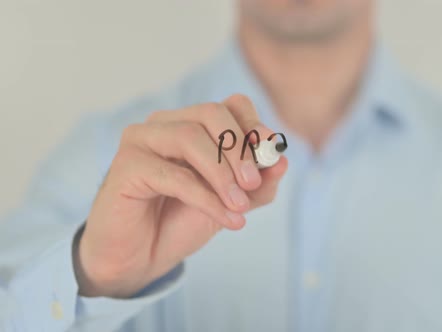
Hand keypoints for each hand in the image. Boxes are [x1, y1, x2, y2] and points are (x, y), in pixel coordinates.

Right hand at [74, 94, 287, 297]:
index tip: (272, 152)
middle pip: (211, 113)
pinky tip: (227, 219)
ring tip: (240, 206)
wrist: (140, 257)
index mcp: (192, 123)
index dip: (254, 126)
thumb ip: (258, 184)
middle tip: (253, 183)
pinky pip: (174, 175)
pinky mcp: (126, 165)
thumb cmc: (181, 221)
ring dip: (223, 175)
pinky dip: (207, 198)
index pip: (230, 106)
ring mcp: (141, 139)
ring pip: (190, 138)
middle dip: (239, 148)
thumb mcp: (231, 201)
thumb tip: (283, 161)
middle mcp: (165, 123)